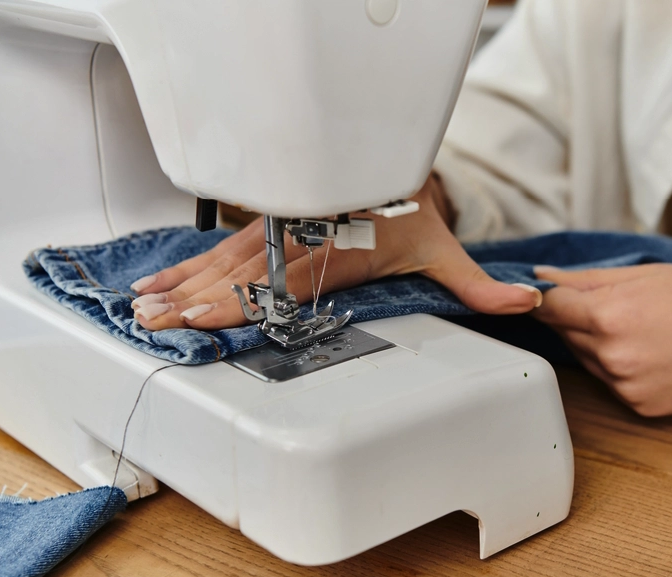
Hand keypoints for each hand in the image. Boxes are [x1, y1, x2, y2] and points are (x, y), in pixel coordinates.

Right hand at [130, 174, 541, 329]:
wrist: (389, 160)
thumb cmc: (408, 209)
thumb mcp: (444, 248)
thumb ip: (479, 285)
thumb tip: (525, 300)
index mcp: (338, 252)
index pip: (283, 283)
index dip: (241, 301)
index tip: (204, 316)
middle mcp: (301, 241)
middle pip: (243, 275)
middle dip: (197, 299)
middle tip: (157, 321)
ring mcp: (279, 232)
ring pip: (225, 261)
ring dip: (184, 284)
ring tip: (146, 307)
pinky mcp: (267, 227)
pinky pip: (222, 249)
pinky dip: (189, 266)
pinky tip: (163, 281)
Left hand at [533, 264, 671, 415]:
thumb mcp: (647, 275)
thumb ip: (585, 279)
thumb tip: (540, 278)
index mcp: (608, 314)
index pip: (550, 308)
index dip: (550, 298)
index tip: (556, 293)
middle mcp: (611, 355)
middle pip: (567, 335)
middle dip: (580, 318)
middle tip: (620, 304)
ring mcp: (626, 386)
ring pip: (588, 360)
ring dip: (599, 344)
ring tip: (645, 327)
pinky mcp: (641, 408)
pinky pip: (613, 383)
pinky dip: (622, 368)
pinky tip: (656, 353)